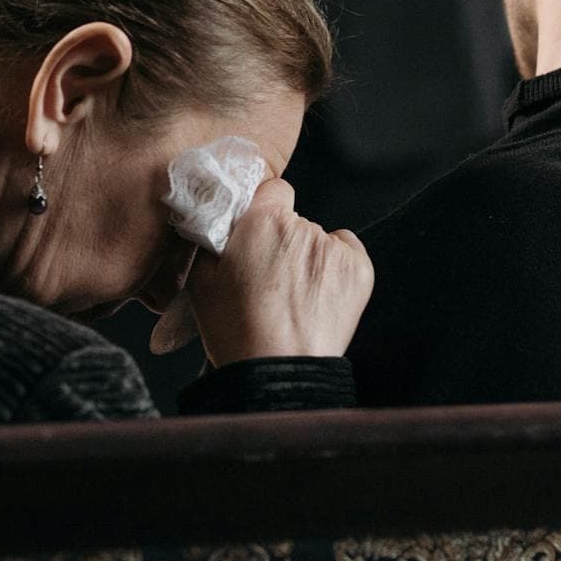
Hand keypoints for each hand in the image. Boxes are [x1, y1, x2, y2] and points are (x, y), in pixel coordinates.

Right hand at [186, 179, 373, 365]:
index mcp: (262, 221)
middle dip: (282, 239)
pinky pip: (347, 252)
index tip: (257, 234)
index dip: (263, 210)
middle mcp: (303, 227)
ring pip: (319, 239)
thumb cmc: (236, 330)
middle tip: (268, 277)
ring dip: (307, 257)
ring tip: (292, 296)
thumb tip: (216, 217)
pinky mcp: (359, 270)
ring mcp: (335, 249)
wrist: (277, 371)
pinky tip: (317, 295)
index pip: (272, 188)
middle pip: (295, 219)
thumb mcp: (200, 279)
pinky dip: (335, 268)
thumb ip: (210, 236)